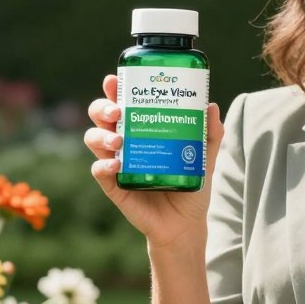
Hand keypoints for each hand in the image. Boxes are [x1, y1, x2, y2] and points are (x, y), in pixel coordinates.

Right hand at [85, 74, 223, 249]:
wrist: (185, 223)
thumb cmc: (190, 185)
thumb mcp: (204, 158)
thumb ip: (210, 134)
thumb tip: (211, 106)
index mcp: (141, 128)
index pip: (122, 102)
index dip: (113, 89)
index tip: (114, 80)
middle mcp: (124, 142)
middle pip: (100, 116)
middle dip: (102, 107)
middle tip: (117, 111)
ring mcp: (116, 163)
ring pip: (93, 139)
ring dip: (100, 136)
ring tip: (118, 141)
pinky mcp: (113, 186)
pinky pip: (99, 171)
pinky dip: (103, 166)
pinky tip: (115, 165)